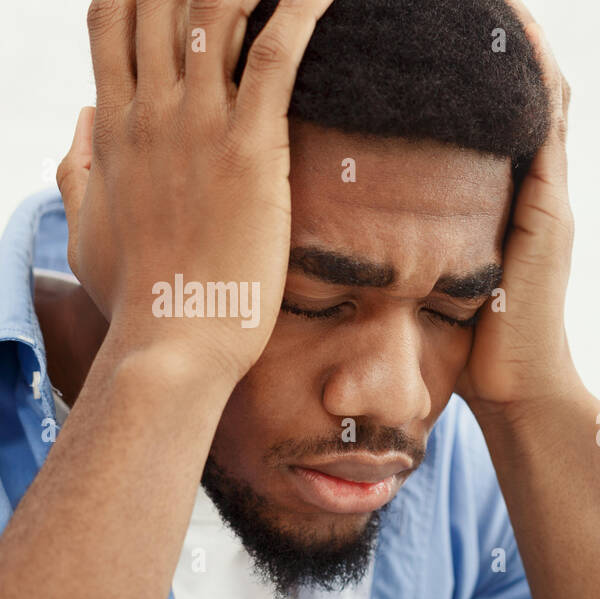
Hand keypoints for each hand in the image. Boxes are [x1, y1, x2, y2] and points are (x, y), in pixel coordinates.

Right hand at [57, 0, 334, 386]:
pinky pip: (274, 57)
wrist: (175, 341)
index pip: (114, 22)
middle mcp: (150, 112)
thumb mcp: (86, 229)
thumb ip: (77, 171)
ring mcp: (198, 126)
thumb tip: (82, 125)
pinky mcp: (250, 148)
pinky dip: (298, 12)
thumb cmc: (138, 298)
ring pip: (214, 12)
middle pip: (162, 3)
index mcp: (114, 127)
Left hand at [455, 0, 584, 417]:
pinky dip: (536, 73)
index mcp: (505, 204)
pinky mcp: (549, 207)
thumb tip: (359, 230)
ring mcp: (547, 196)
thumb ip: (417, 247)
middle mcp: (532, 191)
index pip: (497, 118)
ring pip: (543, 95)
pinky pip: (547, 122)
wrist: (515, 391)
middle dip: (503, 41)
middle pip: (522, 94)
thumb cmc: (467, 349)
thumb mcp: (435, 282)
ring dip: (523, 42)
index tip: (437, 27)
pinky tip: (517, 29)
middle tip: (463, 2)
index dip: (478, 70)